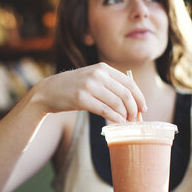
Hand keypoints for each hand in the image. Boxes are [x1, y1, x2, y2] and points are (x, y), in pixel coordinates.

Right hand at [32, 62, 146, 122]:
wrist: (48, 91)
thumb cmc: (72, 87)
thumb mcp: (91, 78)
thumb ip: (109, 84)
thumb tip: (130, 101)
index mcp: (102, 68)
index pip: (129, 82)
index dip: (139, 97)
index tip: (143, 108)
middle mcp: (97, 74)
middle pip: (126, 93)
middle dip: (134, 109)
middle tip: (135, 119)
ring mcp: (89, 86)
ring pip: (117, 103)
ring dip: (125, 115)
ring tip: (125, 122)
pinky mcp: (81, 98)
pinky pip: (105, 110)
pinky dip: (115, 118)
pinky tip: (117, 123)